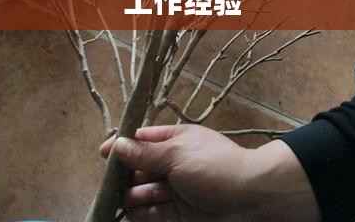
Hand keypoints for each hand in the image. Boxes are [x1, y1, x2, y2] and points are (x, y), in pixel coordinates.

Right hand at [100, 124, 319, 221]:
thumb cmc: (213, 166)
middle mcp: (168, 164)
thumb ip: (145, 152)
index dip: (121, 145)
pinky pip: (148, 214)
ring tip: (141, 197)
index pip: (139, 140)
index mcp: (172, 140)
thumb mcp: (177, 153)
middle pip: (135, 168)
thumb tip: (117, 144)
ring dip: (134, 195)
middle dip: (125, 175)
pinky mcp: (174, 214)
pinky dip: (141, 214)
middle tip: (117, 183)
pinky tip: (140, 212)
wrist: (250, 198)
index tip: (104, 153)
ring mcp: (171, 189)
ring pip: (139, 192)